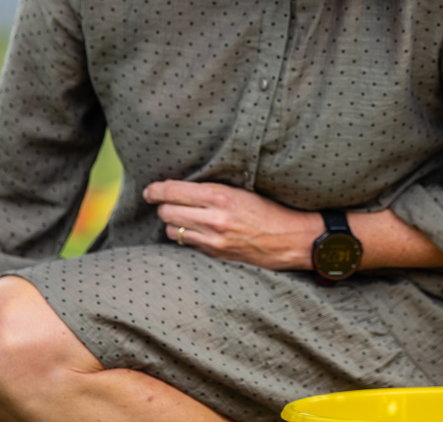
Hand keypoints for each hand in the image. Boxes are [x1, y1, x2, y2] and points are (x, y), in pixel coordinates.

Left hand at [143, 180, 319, 269]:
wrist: (293, 239)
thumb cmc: (271, 210)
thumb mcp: (242, 191)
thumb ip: (212, 190)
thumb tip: (181, 188)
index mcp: (220, 196)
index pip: (173, 191)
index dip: (156, 190)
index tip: (149, 190)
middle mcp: (213, 219)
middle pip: (166, 211)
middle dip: (164, 205)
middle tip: (166, 201)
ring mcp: (213, 240)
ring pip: (171, 229)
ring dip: (173, 222)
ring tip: (184, 216)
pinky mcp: (216, 254)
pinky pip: (187, 243)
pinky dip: (186, 235)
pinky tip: (196, 229)